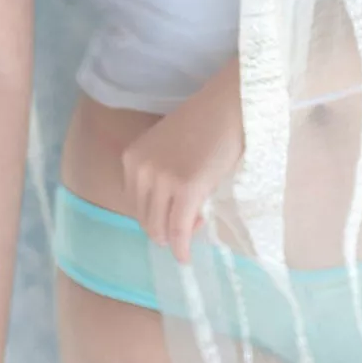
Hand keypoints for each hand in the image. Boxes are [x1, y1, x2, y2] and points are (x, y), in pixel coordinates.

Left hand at [121, 55, 244, 264]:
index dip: (154, 214)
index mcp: (132, 158)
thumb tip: (165, 215)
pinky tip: (185, 256)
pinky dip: (181, 247)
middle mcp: (141, 169)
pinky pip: (178, 229)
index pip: (134, 203)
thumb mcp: (167, 149)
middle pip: (144, 218)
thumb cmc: (205, 125)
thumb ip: (159, 176)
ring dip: (174, 237)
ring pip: (158, 227)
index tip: (174, 214)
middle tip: (190, 223)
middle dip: (164, 228)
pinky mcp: (186, 188)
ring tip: (195, 227)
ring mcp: (162, 179)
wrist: (229, 106)